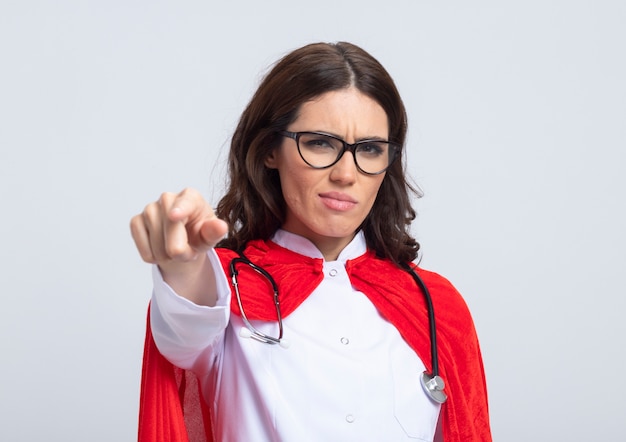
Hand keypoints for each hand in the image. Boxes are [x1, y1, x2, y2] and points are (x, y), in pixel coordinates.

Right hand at [130, 188, 227, 303]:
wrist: (183, 241)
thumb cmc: (199, 234)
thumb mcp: (210, 236)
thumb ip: (214, 232)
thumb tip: (221, 227)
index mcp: (191, 197)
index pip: (185, 202)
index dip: (180, 209)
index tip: (174, 215)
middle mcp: (168, 198)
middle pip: (170, 227)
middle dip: (179, 248)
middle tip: (188, 253)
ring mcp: (149, 208)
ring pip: (155, 240)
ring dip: (167, 255)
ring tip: (175, 250)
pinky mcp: (136, 221)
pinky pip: (143, 246)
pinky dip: (152, 255)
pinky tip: (160, 249)